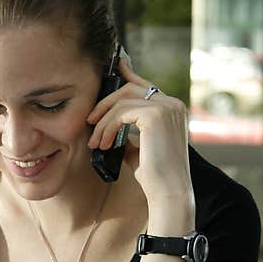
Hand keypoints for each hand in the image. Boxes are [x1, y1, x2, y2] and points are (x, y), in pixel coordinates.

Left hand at [86, 58, 193, 217]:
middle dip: (105, 103)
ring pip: (122, 101)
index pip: (144, 85)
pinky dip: (107, 127)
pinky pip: (121, 112)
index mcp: (172, 109)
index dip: (126, 75)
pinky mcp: (156, 114)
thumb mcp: (139, 149)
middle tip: (90, 121)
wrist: (168, 191)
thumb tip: (110, 127)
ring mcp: (166, 107)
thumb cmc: (154, 175)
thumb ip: (128, 133)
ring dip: (103, 122)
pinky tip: (103, 144)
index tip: (110, 70)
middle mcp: (173, 103)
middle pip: (130, 89)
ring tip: (96, 142)